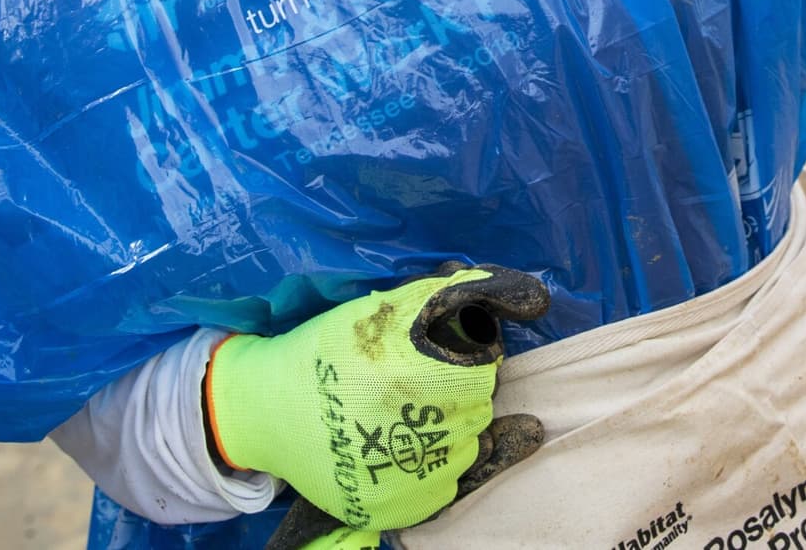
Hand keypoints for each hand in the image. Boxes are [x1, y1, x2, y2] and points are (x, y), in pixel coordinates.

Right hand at [206, 266, 550, 543]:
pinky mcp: (398, 510)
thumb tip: (537, 298)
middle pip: (480, 403)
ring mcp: (408, 478)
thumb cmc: (330, 348)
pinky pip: (450, 482)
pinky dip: (439, 461)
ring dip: (453, 425)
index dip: (465, 353)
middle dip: (460, 387)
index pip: (484, 364)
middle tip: (414, 381)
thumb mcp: (388, 307)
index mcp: (409, 372)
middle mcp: (412, 430)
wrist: (269, 409)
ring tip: (407, 411)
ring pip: (471, 445)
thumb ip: (460, 295)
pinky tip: (408, 442)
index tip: (434, 351)